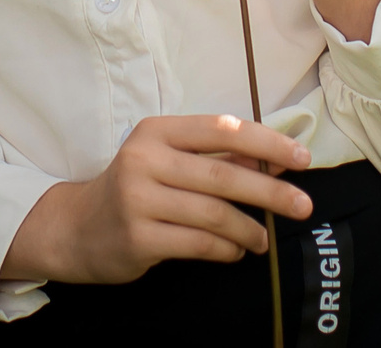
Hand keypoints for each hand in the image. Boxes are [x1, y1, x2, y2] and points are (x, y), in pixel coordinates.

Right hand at [1, 115, 314, 284]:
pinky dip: (227, 249)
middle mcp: (144, 160)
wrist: (77, 227)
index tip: (302, 158)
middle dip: (271, 191)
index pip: (221, 129)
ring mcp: (138, 199)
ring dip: (250, 229)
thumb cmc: (134, 188)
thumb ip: (216, 157)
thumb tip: (274, 157)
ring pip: (214, 214)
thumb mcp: (168, 160)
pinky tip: (236, 251)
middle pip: (223, 175)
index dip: (266, 142)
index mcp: (155, 132)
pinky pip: (199, 244)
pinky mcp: (139, 237)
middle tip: (303, 206)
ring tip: (263, 238)